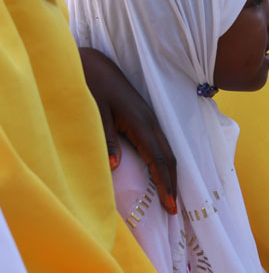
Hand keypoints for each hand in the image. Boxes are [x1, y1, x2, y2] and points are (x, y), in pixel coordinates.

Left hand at [79, 48, 177, 213]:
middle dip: (173, 183)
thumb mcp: (95, 113)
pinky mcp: (143, 118)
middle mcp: (150, 121)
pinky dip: (164, 162)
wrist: (93, 63)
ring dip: (170, 173)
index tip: (170, 205)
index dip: (165, 183)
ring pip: (167, 150)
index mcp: (140, 122)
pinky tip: (160, 172)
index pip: (159, 158)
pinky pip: (159, 144)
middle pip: (169, 156)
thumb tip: (115, 167)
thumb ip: (107, 139)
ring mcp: (149, 118)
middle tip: (174, 209)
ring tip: (171, 195)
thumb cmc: (91, 86)